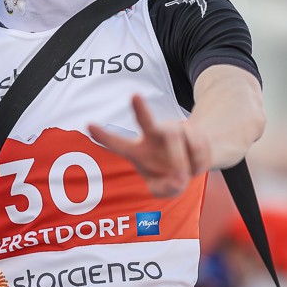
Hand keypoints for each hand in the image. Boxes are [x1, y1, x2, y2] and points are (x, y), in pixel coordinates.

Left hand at [88, 94, 211, 197]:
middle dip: (140, 109)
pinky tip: (196, 165)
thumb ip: (163, 190)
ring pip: (174, 135)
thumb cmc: (170, 176)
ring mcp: (172, 130)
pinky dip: (197, 162)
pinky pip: (196, 143)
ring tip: (185, 174)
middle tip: (135, 95)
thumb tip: (176, 179)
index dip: (103, 136)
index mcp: (137, 152)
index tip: (88, 125)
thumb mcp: (163, 190)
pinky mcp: (191, 129)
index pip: (117, 143)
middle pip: (146, 121)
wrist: (195, 164)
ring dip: (180, 158)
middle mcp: (152, 136)